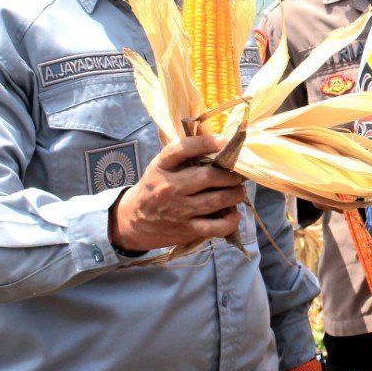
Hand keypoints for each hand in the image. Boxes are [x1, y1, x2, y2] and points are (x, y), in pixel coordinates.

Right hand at [109, 135, 246, 252]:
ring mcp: (178, 210)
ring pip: (216, 200)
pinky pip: (215, 227)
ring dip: (235, 195)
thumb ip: (183, 156)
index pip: (182, 149)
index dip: (206, 142)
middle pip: (207, 177)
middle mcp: (169, 188)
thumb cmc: (154, 188)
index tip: (225, 140)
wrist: (133, 221)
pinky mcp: (186, 230)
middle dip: (230, 175)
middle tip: (238, 175)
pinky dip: (231, 221)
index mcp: (161, 167)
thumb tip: (220, 143)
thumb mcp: (160, 167)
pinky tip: (235, 214)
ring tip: (239, 191)